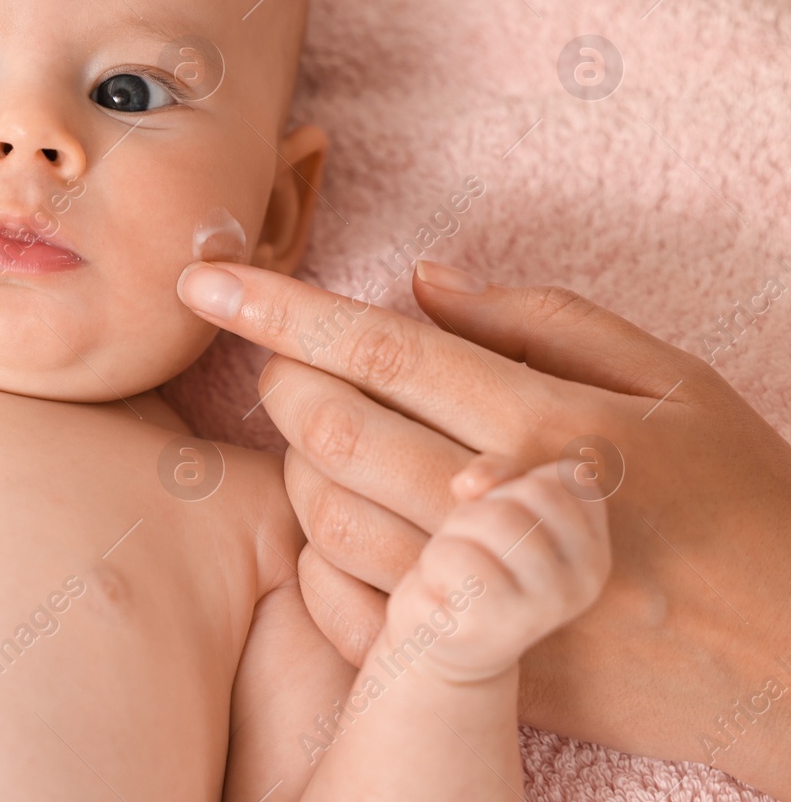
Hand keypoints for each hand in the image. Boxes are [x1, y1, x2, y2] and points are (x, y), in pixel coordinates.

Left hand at [176, 259, 790, 794]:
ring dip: (295, 466)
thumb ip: (542, 319)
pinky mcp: (487, 661)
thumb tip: (422, 278)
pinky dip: (319, 558)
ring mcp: (494, 591)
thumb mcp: (674, 381)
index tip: (203, 277)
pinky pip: (354, 607)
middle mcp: (510, 503)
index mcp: (554, 420)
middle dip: (277, 380)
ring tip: (316, 437)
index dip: (280, 308)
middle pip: (337, 430)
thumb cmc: (745, 502)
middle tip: (272, 358)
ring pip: (330, 518)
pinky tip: (339, 521)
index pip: (383, 350)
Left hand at [382, 460, 608, 684]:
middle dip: (480, 510)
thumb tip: (471, 483)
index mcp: (594, 550)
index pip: (568, 477)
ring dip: (453, 536)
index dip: (518, 485)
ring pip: (490, 518)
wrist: (445, 643)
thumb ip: (498, 474)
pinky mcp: (501, 625)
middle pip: (527, 493)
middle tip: (472, 550)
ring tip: (458, 572)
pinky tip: (445, 595)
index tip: (502, 524)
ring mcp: (547, 606)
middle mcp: (584, 579)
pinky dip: (435, 566)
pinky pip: (457, 557)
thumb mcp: (494, 507)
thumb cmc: (474, 564)